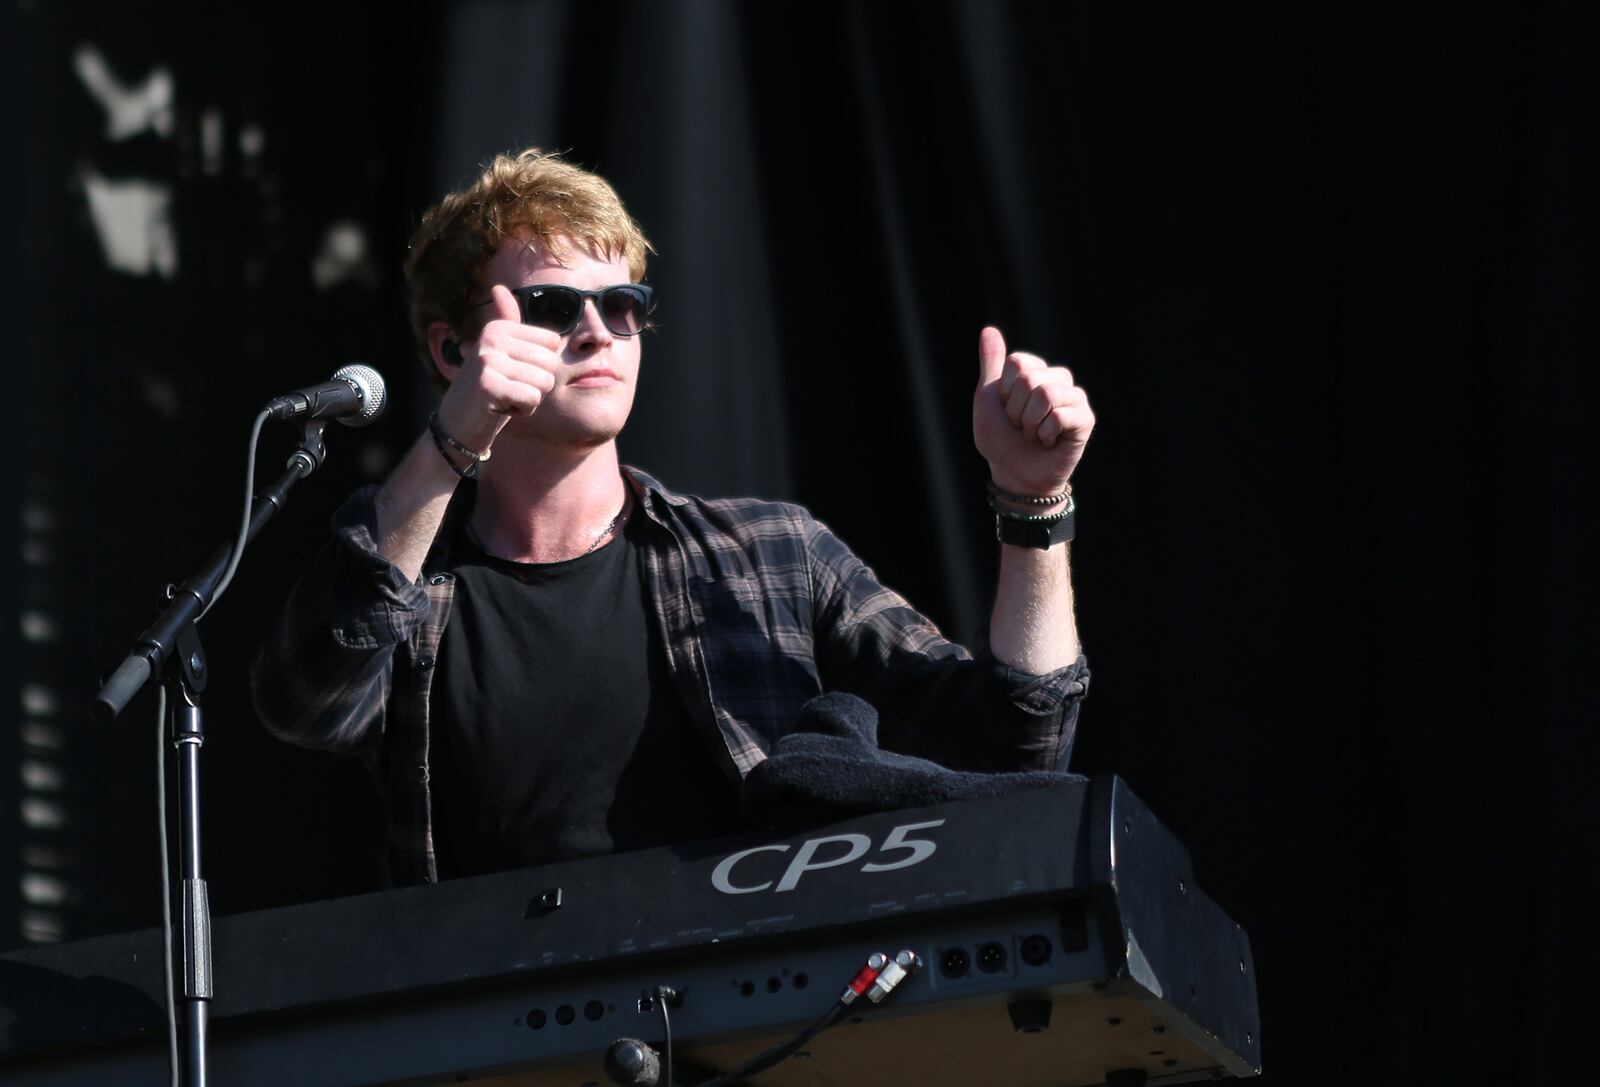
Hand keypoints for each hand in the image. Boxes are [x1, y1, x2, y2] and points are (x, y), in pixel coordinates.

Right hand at [436, 285, 560, 450]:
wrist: (457, 423)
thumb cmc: (488, 387)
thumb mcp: (500, 352)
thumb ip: (506, 322)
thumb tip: (498, 288)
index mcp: (498, 328)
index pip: (552, 342)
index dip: (540, 365)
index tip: (514, 372)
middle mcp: (492, 338)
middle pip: (551, 363)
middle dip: (537, 385)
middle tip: (509, 389)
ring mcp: (488, 360)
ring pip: (544, 383)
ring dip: (529, 399)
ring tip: (504, 398)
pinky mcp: (487, 385)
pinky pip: (531, 399)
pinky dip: (522, 410)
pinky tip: (500, 408)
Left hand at [972, 326, 1093, 496]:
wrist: (1015, 475)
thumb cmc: (1001, 439)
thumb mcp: (988, 399)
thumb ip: (992, 364)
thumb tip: (989, 329)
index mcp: (1035, 371)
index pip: (1018, 364)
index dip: (1005, 393)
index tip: (1008, 410)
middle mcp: (1058, 379)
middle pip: (1031, 379)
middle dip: (1017, 411)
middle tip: (1022, 427)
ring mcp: (1074, 398)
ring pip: (1046, 394)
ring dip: (1030, 424)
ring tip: (1034, 434)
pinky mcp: (1085, 419)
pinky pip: (1059, 416)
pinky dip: (1044, 435)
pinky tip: (1049, 443)